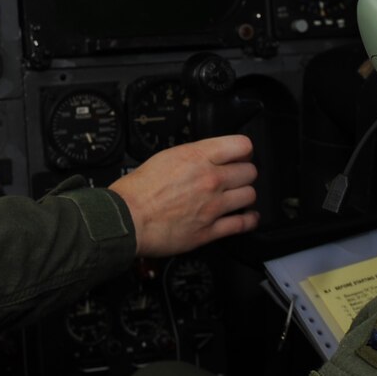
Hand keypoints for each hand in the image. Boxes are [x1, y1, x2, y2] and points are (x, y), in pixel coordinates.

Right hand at [110, 135, 258, 256]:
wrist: (126, 219)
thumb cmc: (136, 191)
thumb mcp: (164, 158)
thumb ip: (190, 157)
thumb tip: (204, 159)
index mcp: (197, 157)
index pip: (241, 145)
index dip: (243, 151)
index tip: (240, 156)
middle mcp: (210, 179)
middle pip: (250, 171)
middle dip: (244, 173)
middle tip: (237, 178)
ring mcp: (213, 205)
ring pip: (250, 195)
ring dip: (245, 196)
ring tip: (239, 197)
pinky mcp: (210, 230)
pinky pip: (242, 224)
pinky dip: (249, 220)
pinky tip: (247, 217)